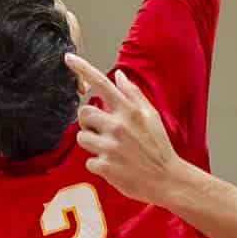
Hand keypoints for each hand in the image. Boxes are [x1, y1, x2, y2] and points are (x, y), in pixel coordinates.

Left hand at [66, 54, 185, 206]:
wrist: (167, 180)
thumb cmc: (159, 147)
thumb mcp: (152, 116)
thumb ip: (134, 95)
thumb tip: (119, 76)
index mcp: (129, 111)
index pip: (102, 84)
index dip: (83, 69)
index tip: (68, 57)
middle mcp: (118, 126)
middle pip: (83, 113)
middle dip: (88, 121)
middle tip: (101, 130)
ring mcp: (110, 147)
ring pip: (82, 137)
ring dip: (91, 143)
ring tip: (109, 149)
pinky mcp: (105, 167)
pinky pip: (88, 161)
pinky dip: (98, 164)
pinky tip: (113, 165)